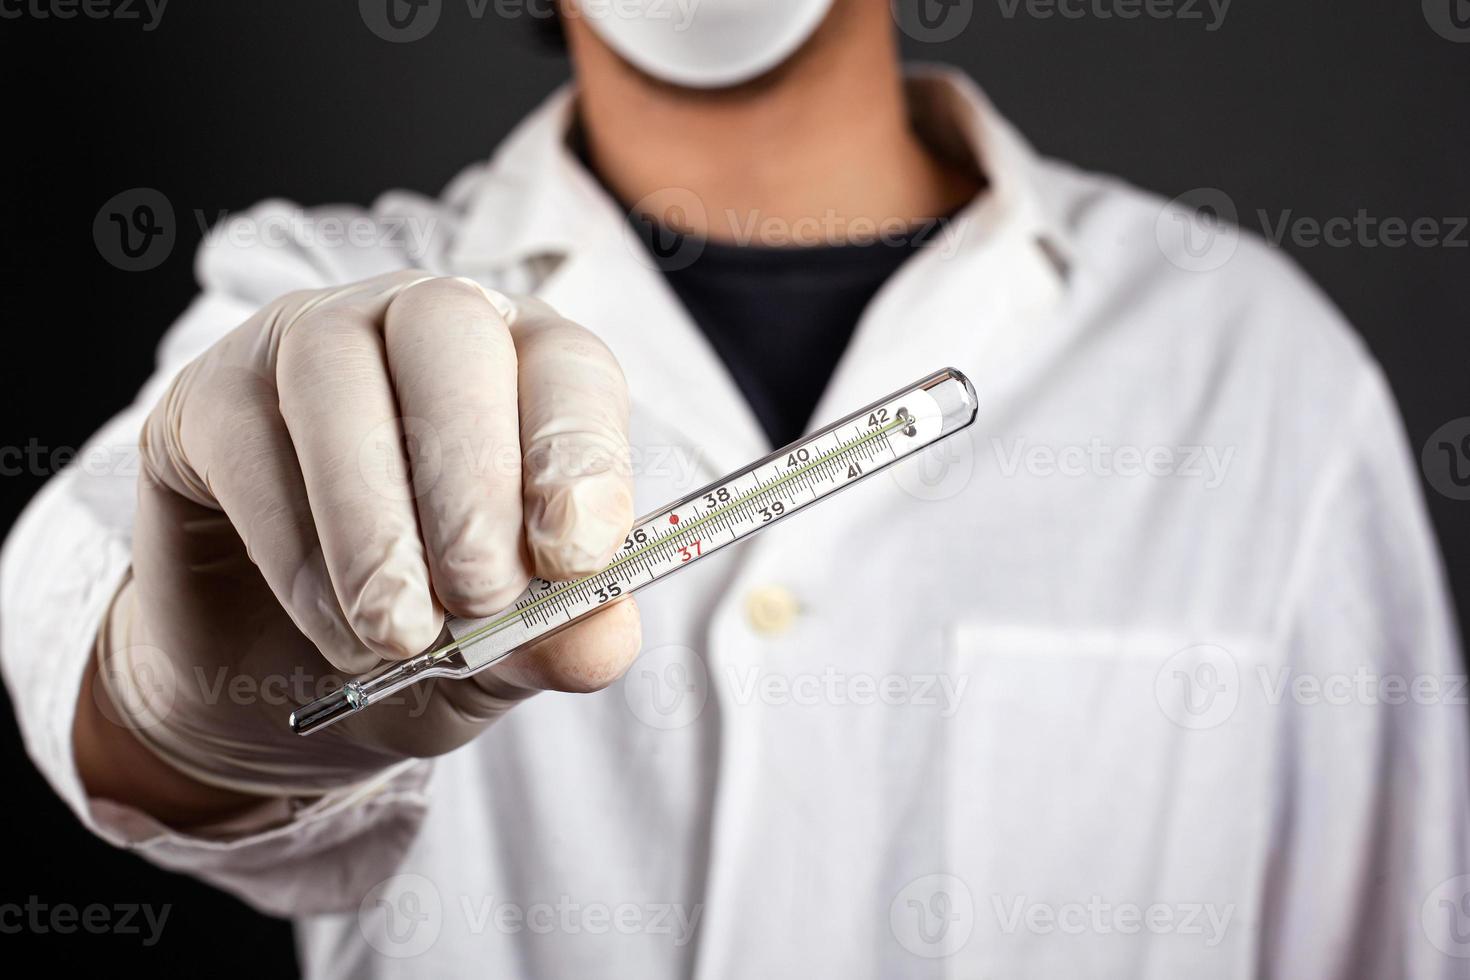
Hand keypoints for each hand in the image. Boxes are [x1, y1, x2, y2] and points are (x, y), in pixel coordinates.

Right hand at [80, 271, 640, 808]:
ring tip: (399, 632)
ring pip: (335, 372)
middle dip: (472, 471)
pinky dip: (294, 547)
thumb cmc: (422, 641)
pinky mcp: (206, 399)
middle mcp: (418, 327)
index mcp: (523, 369)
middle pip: (448, 327)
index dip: (578, 449)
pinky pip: (245, 441)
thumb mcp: (506, 656)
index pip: (569, 366)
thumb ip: (558, 636)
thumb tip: (600, 638)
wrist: (280, 688)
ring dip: (375, 514)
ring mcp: (302, 345)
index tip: (576, 552)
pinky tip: (333, 627)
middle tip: (480, 594)